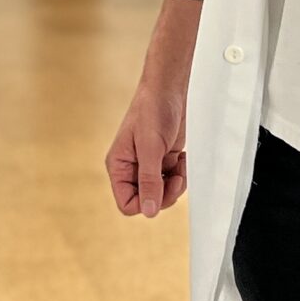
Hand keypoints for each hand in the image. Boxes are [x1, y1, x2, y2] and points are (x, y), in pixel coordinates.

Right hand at [108, 0, 200, 217]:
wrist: (169, 90)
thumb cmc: (152, 110)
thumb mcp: (151, 148)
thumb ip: (149, 180)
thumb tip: (149, 210)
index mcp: (118, 166)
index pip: (127, 203)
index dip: (146, 202)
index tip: (161, 188)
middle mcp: (131, 169)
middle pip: (147, 202)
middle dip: (165, 193)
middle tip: (175, 176)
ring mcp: (147, 166)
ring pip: (162, 194)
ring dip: (176, 183)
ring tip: (179, 163)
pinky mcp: (162, 162)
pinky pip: (173, 182)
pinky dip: (181, 173)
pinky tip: (181, 158)